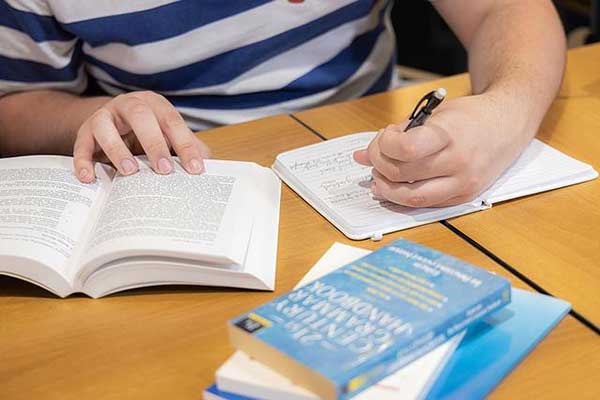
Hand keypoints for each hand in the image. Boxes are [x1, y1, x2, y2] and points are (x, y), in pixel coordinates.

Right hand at [73, 91, 210, 182]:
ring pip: (106, 127)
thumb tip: (208, 162)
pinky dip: (83, 162)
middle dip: (154, 143)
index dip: (185, 145)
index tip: (195, 169)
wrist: (112, 122)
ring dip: (117, 150)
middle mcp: (128, 105)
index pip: (172, 122)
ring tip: (130, 172)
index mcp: (154, 104)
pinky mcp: (84, 131)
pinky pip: (81, 145)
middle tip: (164, 169)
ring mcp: (104, 116)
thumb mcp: (169, 134)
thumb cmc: (148, 130)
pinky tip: (89, 178)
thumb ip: (187, 145)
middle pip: (140, 117)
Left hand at [353, 94, 532, 206]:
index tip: (385, 137)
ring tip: (381, 175)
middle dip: (380, 165)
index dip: (385, 145)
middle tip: (377, 156)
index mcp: (449, 134)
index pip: (407, 149)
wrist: (509, 124)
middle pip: (403, 174)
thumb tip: (361, 156)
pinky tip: (395, 187)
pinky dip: (404, 198)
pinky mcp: (464, 197)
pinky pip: (426, 205)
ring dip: (387, 188)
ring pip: (412, 198)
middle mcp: (458, 162)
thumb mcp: (433, 114)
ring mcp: (463, 183)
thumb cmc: (469, 116)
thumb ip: (398, 135)